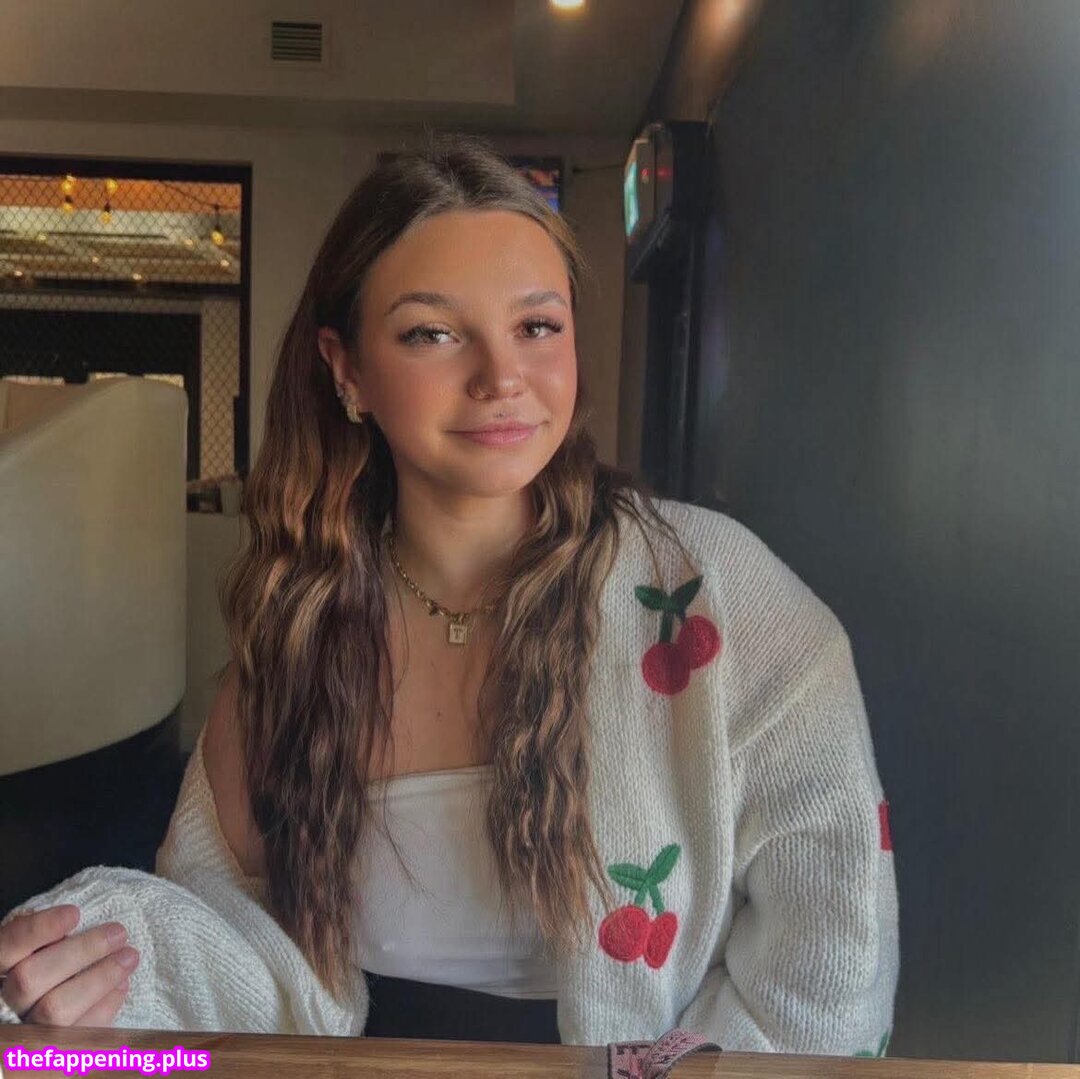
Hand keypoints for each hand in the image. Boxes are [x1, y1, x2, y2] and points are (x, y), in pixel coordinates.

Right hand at [0, 905, 138, 1025]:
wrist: (46, 1020)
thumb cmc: (49, 974)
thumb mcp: (38, 953)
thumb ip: (44, 942)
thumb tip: (71, 922)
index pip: (7, 947)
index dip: (38, 930)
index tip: (75, 913)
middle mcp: (2, 1006)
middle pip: (29, 979)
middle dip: (80, 952)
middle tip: (119, 932)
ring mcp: (23, 1035)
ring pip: (54, 1010)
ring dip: (100, 978)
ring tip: (130, 957)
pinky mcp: (52, 1056)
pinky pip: (77, 1034)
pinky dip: (104, 1007)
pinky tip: (121, 986)